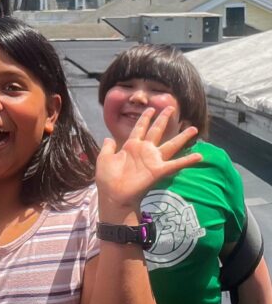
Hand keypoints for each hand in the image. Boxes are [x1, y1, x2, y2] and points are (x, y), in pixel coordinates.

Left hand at [95, 107, 201, 221]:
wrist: (113, 195)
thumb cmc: (107, 178)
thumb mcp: (104, 158)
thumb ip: (107, 147)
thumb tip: (108, 138)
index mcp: (131, 146)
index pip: (139, 128)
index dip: (145, 118)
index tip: (151, 108)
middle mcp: (144, 151)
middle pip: (156, 131)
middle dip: (164, 119)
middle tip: (172, 107)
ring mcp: (153, 160)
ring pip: (170, 145)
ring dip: (182, 137)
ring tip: (194, 128)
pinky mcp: (158, 171)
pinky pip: (175, 164)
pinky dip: (187, 160)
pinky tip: (199, 156)